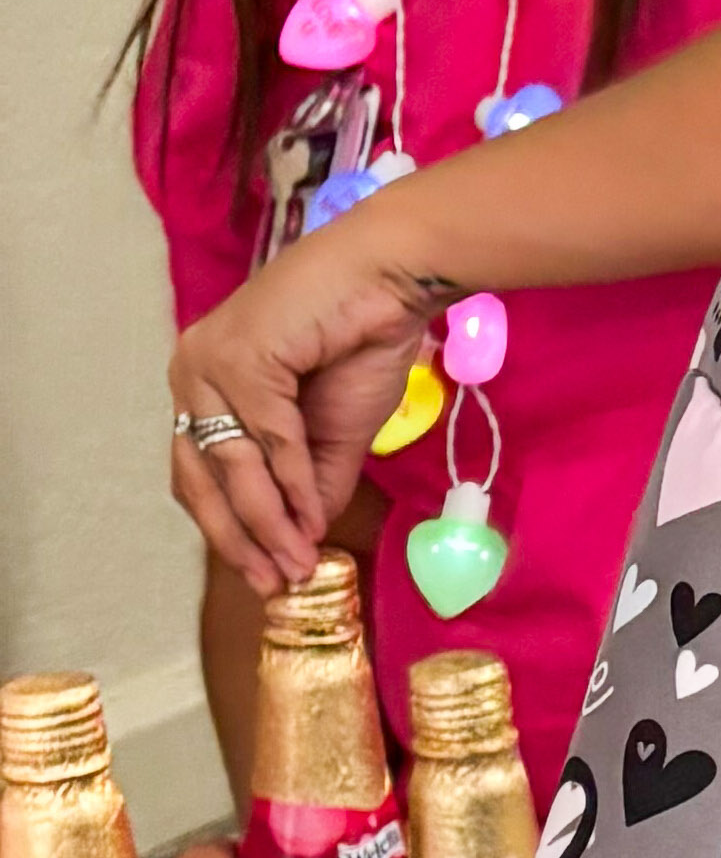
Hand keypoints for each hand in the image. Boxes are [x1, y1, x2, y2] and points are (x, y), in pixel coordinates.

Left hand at [169, 205, 448, 588]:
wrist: (393, 275)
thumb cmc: (364, 334)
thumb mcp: (336, 429)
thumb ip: (314, 479)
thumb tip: (304, 539)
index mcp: (206, 385)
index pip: (200, 472)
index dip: (231, 529)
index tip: (270, 574)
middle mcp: (191, 374)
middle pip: (199, 477)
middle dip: (238, 538)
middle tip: (275, 582)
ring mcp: (207, 365)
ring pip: (233, 464)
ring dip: (268, 522)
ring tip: (299, 563)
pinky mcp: (239, 358)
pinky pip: (267, 438)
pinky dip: (291, 483)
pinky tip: (313, 517)